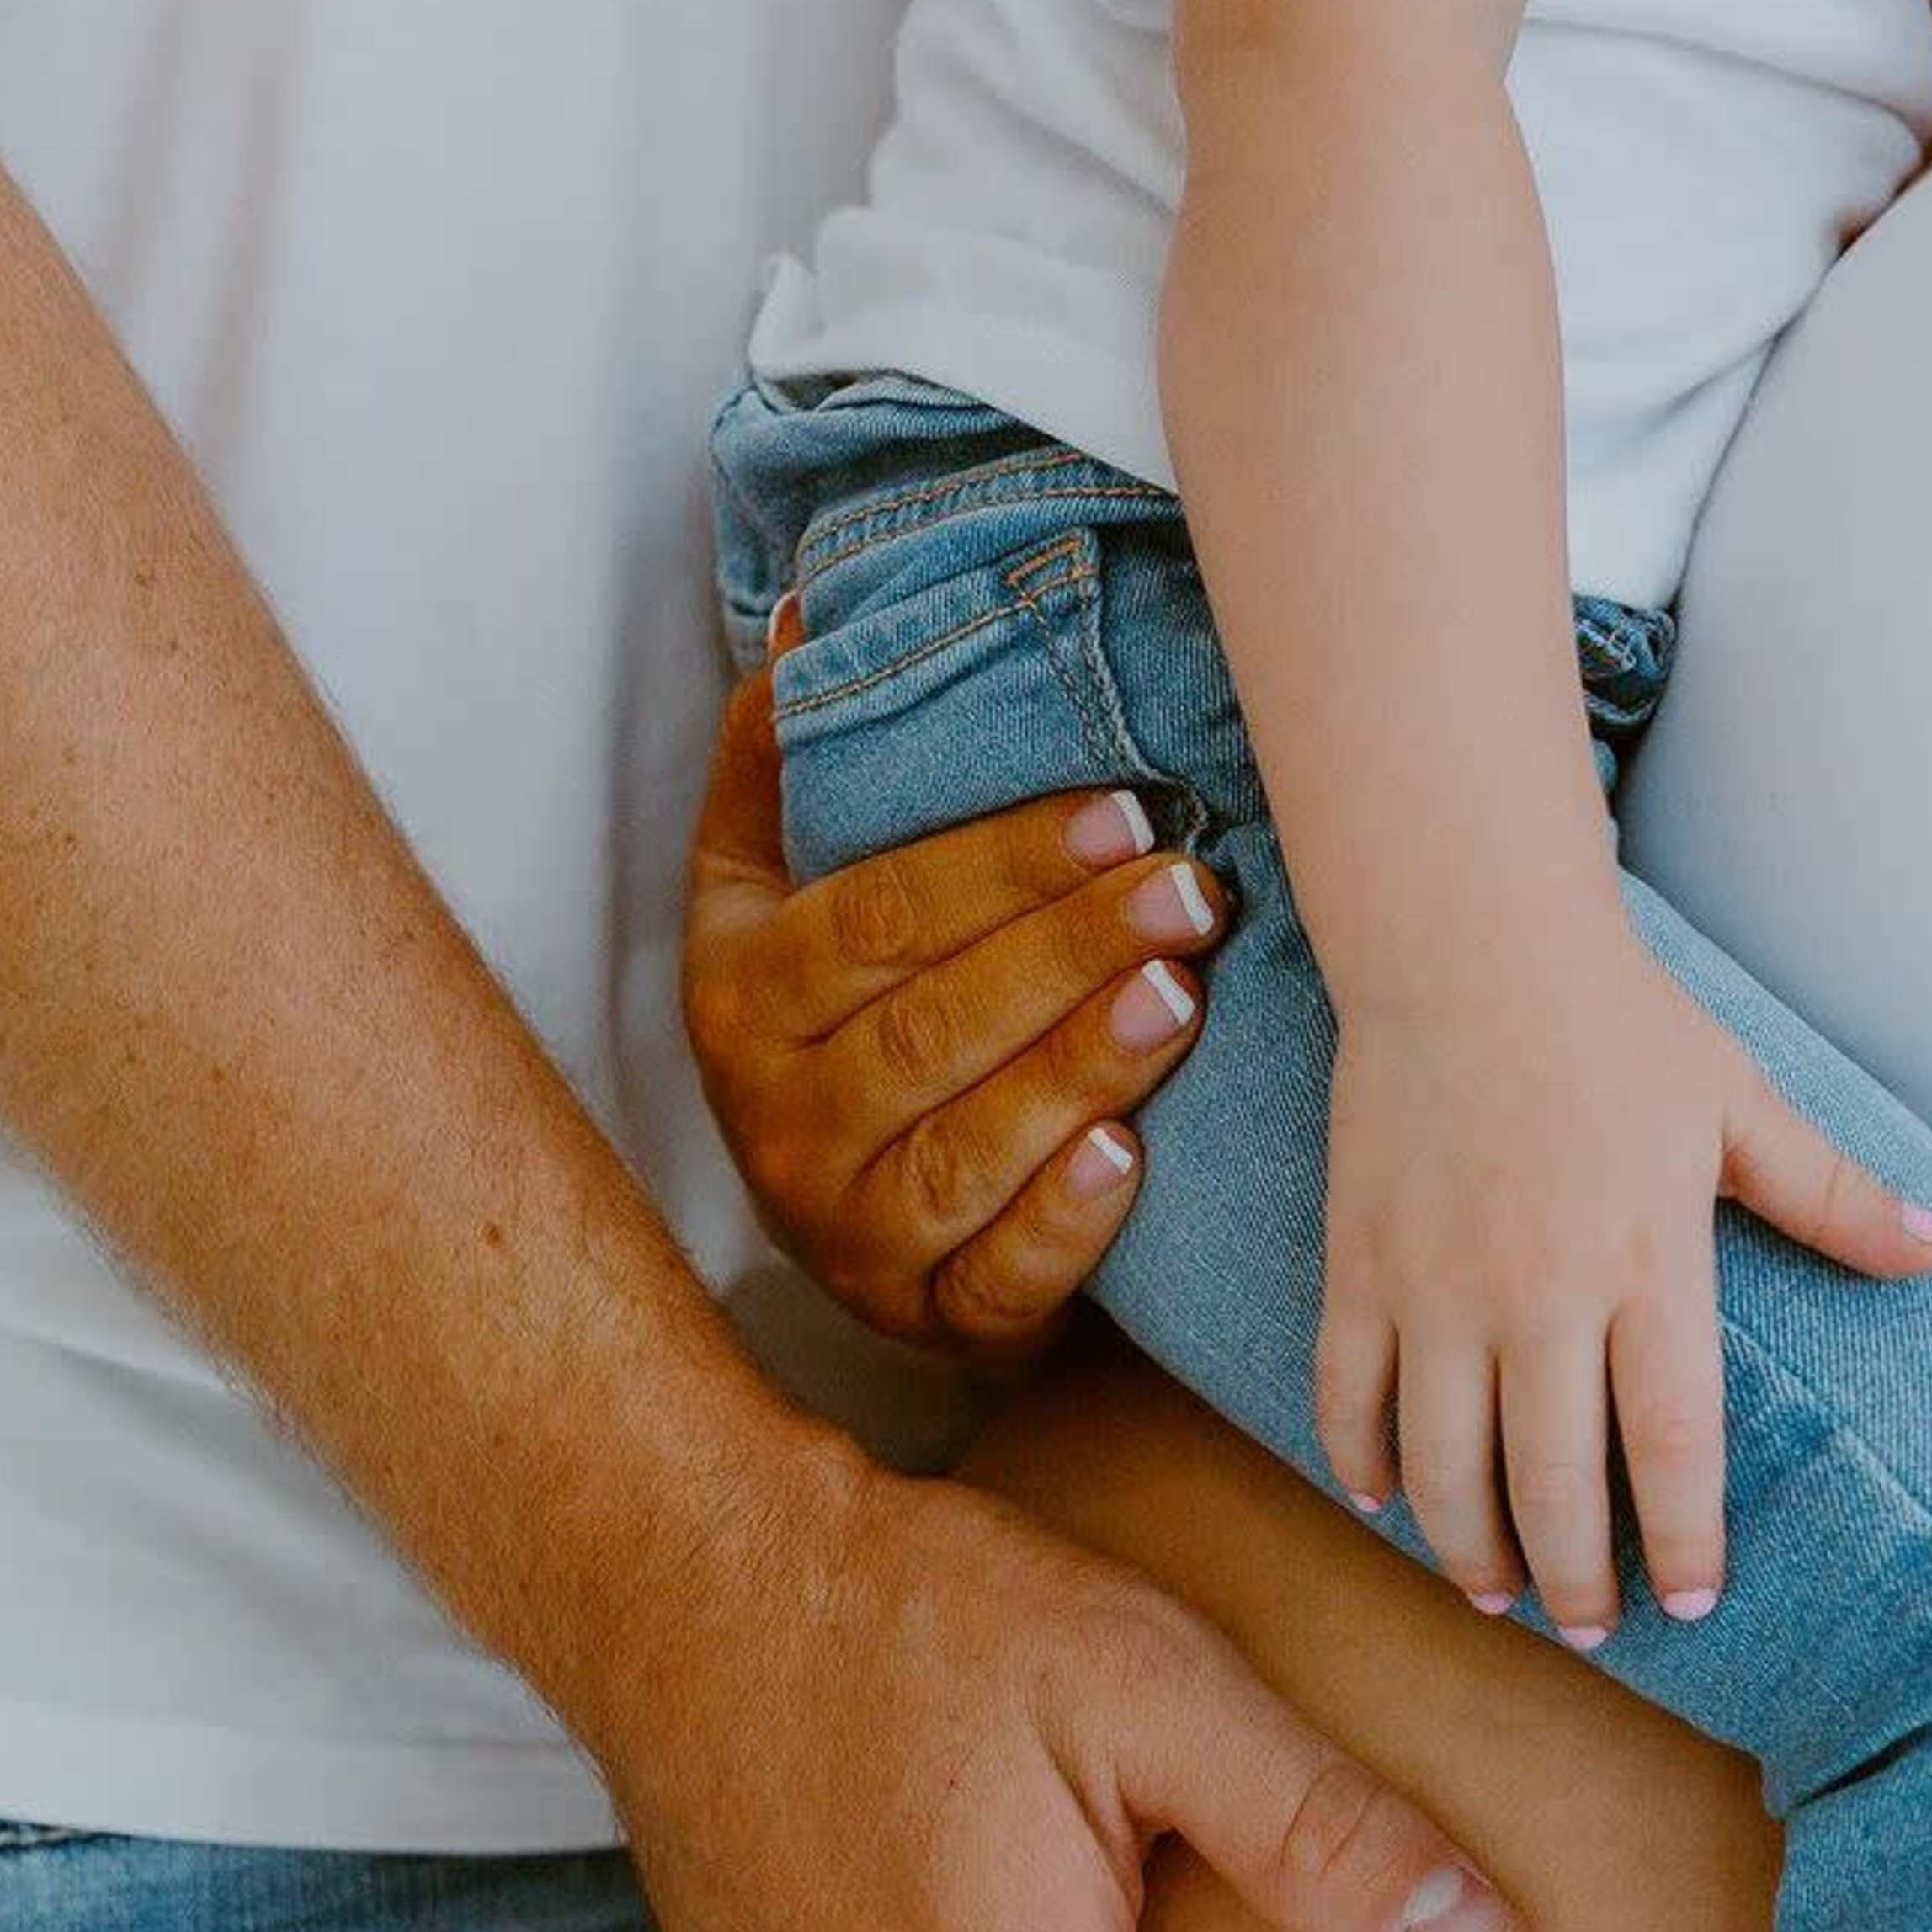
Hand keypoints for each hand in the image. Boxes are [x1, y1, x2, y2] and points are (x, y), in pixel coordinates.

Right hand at [681, 624, 1229, 1367]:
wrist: (863, 1224)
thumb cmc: (843, 1024)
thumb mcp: (772, 891)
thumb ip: (782, 761)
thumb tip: (807, 610)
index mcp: (741, 996)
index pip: (871, 918)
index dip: (997, 865)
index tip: (1119, 810)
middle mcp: (779, 1123)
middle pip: (928, 1028)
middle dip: (1067, 952)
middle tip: (1191, 891)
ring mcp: (850, 1236)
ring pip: (966, 1150)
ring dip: (1078, 1070)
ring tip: (1180, 998)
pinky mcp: (930, 1321)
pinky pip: (998, 1278)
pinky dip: (1064, 1222)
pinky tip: (1131, 1156)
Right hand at [1314, 918, 1931, 1639]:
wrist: (1466, 940)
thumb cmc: (1620, 1024)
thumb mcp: (1743, 1105)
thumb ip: (1833, 1197)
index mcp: (1648, 1262)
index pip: (1671, 1445)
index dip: (1681, 1542)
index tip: (1691, 1603)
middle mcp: (1539, 1292)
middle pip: (1550, 1486)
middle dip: (1574, 1581)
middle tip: (1593, 1629)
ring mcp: (1436, 1286)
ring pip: (1442, 1467)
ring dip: (1468, 1552)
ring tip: (1499, 1596)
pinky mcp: (1359, 1266)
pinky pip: (1350, 1399)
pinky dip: (1365, 1467)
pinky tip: (1393, 1505)